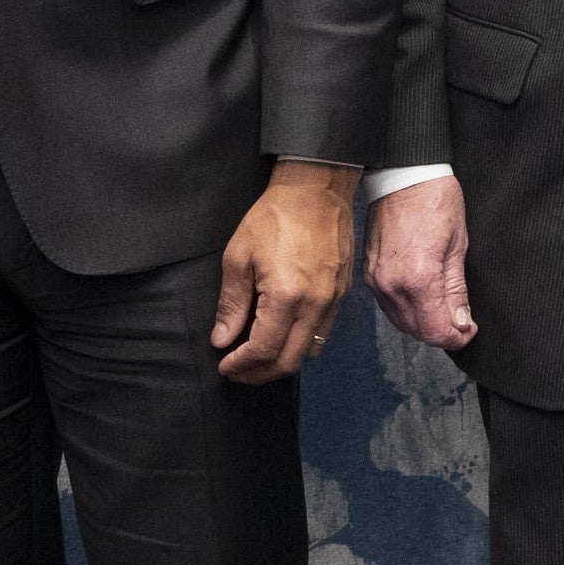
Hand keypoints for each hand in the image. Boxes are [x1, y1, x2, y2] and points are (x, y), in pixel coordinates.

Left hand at [213, 160, 359, 382]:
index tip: (225, 366)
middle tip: (238, 371)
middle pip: (289, 361)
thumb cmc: (275, 217)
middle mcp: (315, 305)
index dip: (241, 364)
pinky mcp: (341, 294)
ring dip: (281, 362)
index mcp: (286, 296)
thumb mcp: (239, 257)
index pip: (264, 349)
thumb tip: (222, 338)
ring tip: (257, 357)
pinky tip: (281, 335)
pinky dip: (300, 344)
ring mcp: (332, 301)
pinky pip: (322, 333)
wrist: (316, 191)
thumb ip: (231, 303)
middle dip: (260, 373)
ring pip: (309, 352)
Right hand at [369, 176, 474, 349]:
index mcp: (417, 278)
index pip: (435, 330)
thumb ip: (457, 291)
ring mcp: (376, 280)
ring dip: (423, 323)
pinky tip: (424, 298)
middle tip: (462, 322)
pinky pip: (388, 305)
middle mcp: (391, 284)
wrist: (403, 175)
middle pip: (416, 331)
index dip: (456, 338)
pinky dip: (407, 310)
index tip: (469, 331)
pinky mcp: (369, 273)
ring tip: (445, 310)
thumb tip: (461, 321)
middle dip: (442, 333)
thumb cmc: (433, 201)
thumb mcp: (457, 247)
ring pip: (400, 322)